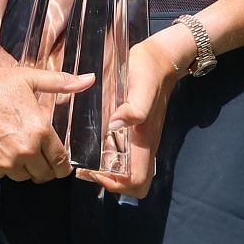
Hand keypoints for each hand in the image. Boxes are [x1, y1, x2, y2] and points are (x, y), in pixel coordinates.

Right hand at [0, 64, 92, 182]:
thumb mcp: (29, 79)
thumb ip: (61, 83)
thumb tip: (89, 79)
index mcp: (40, 131)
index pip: (61, 162)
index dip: (63, 166)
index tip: (61, 165)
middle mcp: (25, 151)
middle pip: (44, 175)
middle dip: (43, 167)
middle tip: (37, 155)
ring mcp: (5, 163)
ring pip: (23, 176)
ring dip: (22, 167)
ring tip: (13, 146)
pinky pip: (2, 175)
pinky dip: (2, 166)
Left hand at [76, 31, 187, 199]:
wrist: (159, 59)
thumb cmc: (149, 71)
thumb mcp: (140, 86)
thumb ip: (134, 108)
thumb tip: (114, 126)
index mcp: (145, 141)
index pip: (137, 182)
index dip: (116, 184)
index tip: (95, 169)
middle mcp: (143, 146)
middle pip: (131, 183)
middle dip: (108, 181)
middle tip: (86, 166)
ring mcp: (138, 140)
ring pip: (125, 171)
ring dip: (105, 170)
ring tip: (83, 155)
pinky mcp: (132, 130)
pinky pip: (121, 154)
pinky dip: (105, 156)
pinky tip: (89, 141)